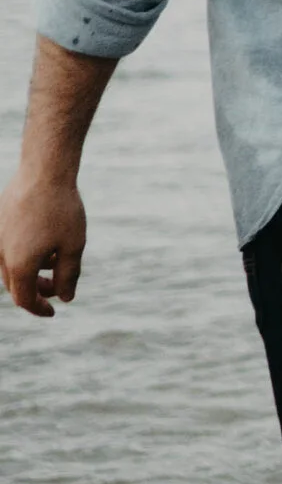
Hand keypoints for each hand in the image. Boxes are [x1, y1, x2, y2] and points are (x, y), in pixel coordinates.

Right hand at [1, 167, 86, 315]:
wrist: (44, 171)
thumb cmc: (62, 210)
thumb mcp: (73, 247)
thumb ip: (68, 277)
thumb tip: (65, 298)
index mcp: (19, 266)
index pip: (25, 300)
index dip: (39, 309)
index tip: (54, 312)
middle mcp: (1, 254)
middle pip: (15, 285)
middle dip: (36, 291)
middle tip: (57, 288)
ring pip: (11, 266)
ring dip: (31, 271)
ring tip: (56, 259)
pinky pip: (8, 247)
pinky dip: (25, 253)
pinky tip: (46, 240)